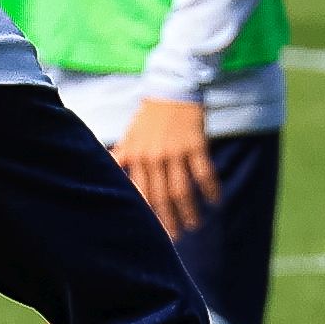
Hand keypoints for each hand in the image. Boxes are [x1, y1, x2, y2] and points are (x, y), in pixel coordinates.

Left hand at [112, 97, 219, 239]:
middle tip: (177, 237)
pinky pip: (204, 173)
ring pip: (181, 190)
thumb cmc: (150, 114)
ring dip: (189, 210)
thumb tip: (108, 173)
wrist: (173, 87)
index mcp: (136, 156)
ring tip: (195, 223)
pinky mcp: (195, 144)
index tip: (152, 232)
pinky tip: (215, 201)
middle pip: (160, 197)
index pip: (140, 193)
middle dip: (168, 220)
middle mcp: (153, 157)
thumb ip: (122, 156)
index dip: (147, 215)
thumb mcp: (131, 135)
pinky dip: (210, 189)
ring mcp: (175, 151)